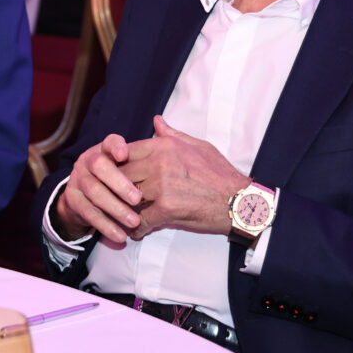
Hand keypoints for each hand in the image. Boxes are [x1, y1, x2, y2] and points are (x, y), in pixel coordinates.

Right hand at [55, 134, 143, 243]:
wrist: (84, 200)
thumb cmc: (116, 180)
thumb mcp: (129, 165)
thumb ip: (146, 149)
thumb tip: (160, 122)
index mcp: (103, 150)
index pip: (109, 142)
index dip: (115, 146)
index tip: (124, 154)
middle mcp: (87, 161)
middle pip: (99, 167)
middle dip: (119, 182)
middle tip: (138, 198)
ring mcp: (77, 180)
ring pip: (94, 192)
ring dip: (115, 208)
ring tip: (134, 221)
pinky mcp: (73, 200)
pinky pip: (88, 213)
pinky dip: (106, 225)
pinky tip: (121, 236)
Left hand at [120, 116, 247, 239]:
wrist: (239, 201)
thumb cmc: (221, 174)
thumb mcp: (198, 146)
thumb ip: (172, 135)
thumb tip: (156, 121)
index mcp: (165, 146)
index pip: (126, 151)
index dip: (118, 164)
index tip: (115, 174)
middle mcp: (160, 163)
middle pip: (122, 174)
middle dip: (116, 187)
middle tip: (114, 197)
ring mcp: (161, 186)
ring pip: (127, 197)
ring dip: (124, 208)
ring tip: (123, 215)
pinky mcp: (166, 209)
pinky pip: (140, 220)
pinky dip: (137, 228)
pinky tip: (138, 231)